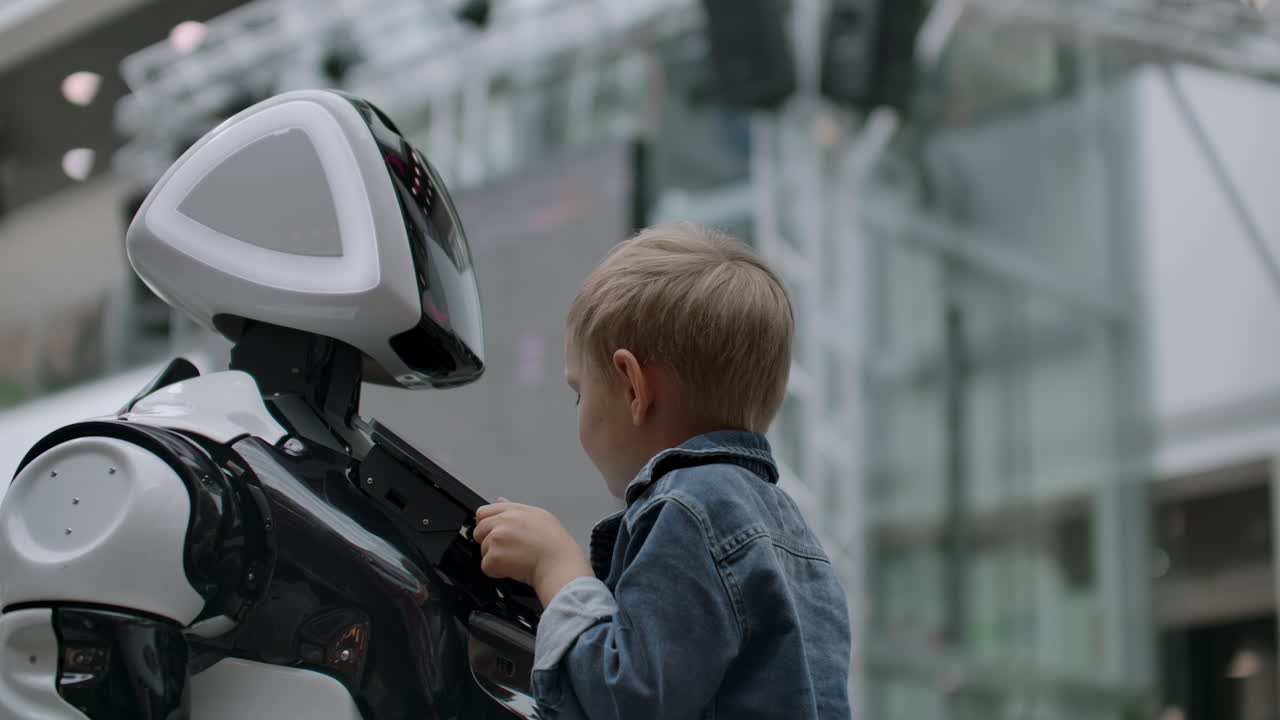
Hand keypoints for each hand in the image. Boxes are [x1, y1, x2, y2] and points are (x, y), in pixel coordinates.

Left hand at [473, 500, 592, 606]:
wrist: (559, 564)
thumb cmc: (556, 545)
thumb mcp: (540, 517)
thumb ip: (514, 508)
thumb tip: (500, 501)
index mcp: (514, 510)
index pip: (484, 512)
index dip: (487, 524)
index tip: (494, 533)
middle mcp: (503, 521)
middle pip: (479, 531)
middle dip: (489, 541)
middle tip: (508, 550)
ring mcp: (496, 538)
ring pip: (483, 549)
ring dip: (495, 558)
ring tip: (516, 559)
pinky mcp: (494, 556)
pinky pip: (486, 566)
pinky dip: (496, 571)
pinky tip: (513, 568)